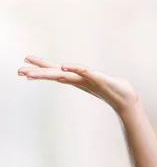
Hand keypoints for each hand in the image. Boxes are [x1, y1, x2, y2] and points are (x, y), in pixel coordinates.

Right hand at [17, 56, 139, 114]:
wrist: (127, 99)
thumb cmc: (113, 88)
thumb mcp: (97, 80)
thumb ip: (86, 76)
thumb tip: (78, 75)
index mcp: (77, 78)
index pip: (56, 72)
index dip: (41, 68)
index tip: (24, 67)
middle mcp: (80, 80)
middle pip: (55, 74)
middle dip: (38, 72)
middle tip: (19, 71)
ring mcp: (88, 80)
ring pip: (65, 75)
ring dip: (49, 73)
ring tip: (31, 72)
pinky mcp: (99, 80)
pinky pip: (86, 73)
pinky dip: (76, 69)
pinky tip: (65, 67)